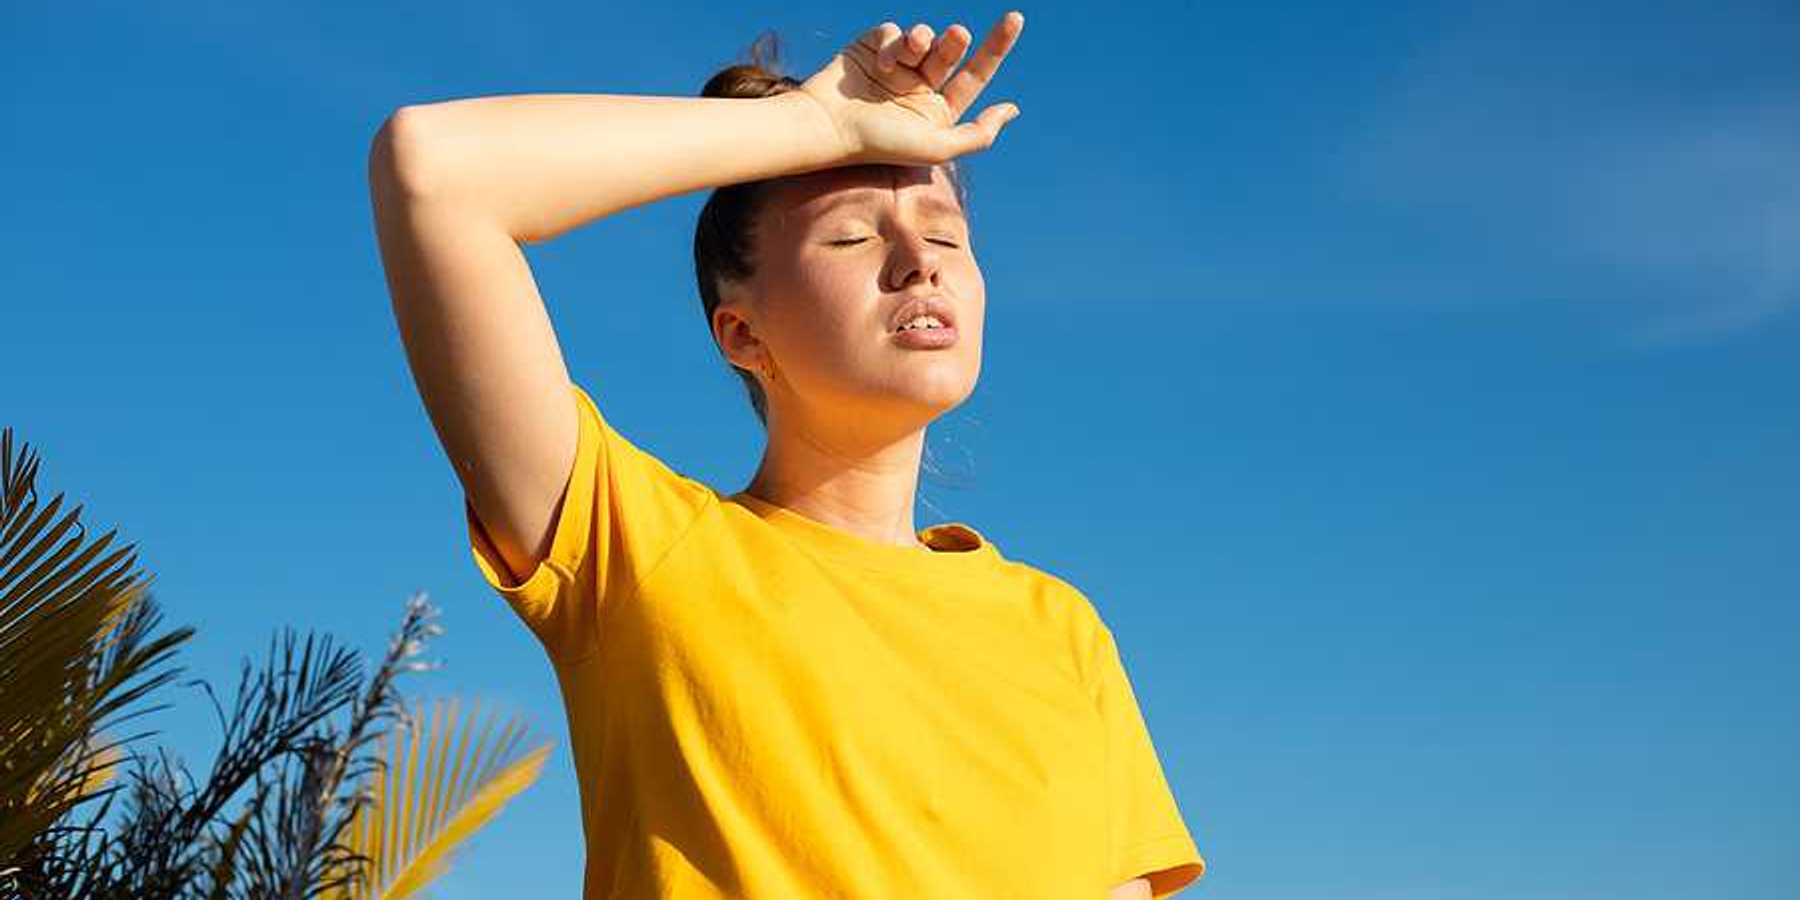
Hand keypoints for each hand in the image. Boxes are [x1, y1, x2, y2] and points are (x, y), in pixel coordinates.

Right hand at [797, 11, 1024, 166]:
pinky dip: (894, 44)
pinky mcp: (873, 47)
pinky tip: (882, 63)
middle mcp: (920, 86)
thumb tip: (1012, 109)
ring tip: (914, 49)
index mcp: (939, 109)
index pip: (975, 74)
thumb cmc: (881, 144)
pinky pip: (894, 32)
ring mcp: (897, 66)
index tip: (1014, 18)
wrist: (828, 127)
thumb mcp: (937, 147)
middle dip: (956, 41)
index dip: (996, 47)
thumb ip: (978, 134)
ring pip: (924, 36)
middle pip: (952, 51)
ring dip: (925, 38)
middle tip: (958, 36)